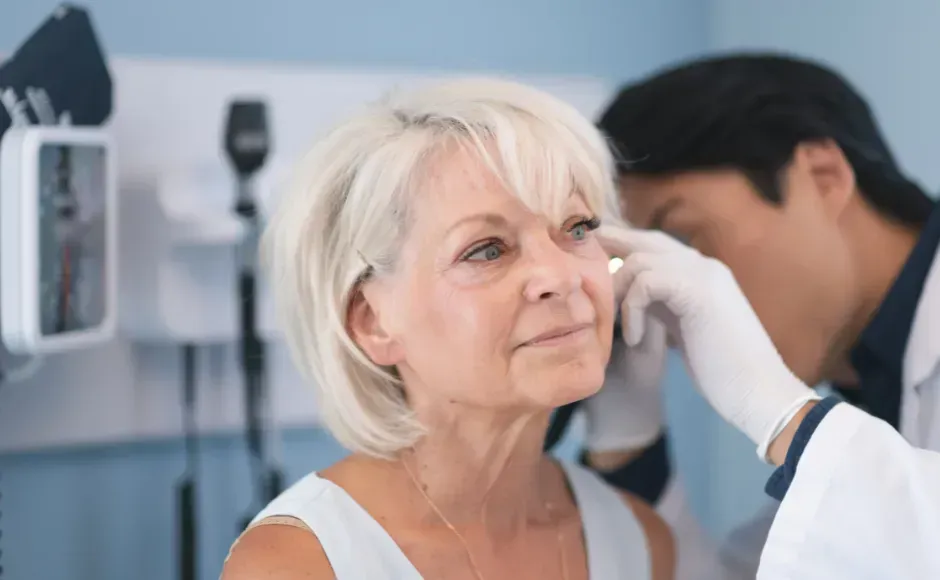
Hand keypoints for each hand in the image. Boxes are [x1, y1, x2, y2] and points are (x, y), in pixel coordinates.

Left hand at [599, 225, 819, 458]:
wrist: (759, 393)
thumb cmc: (722, 372)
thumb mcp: (683, 331)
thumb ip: (661, 308)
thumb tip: (628, 299)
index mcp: (702, 274)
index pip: (655, 246)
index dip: (623, 247)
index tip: (594, 260)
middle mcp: (704, 266)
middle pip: (645, 239)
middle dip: (611, 246)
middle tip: (581, 259)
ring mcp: (704, 273)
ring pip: (639, 261)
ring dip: (618, 294)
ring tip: (617, 327)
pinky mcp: (699, 290)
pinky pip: (646, 282)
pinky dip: (632, 310)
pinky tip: (634, 339)